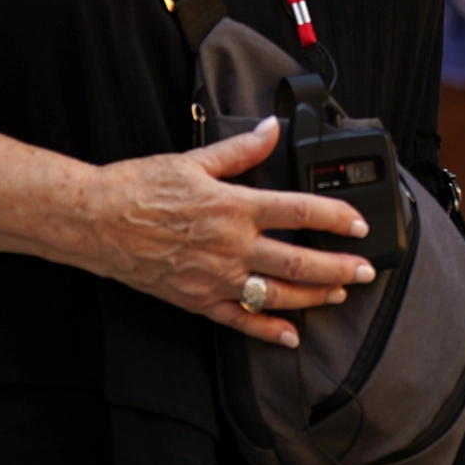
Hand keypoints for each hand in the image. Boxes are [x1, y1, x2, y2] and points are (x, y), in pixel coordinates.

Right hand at [75, 117, 380, 348]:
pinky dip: (268, 331)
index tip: (358, 224)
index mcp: (233, 206)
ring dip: (313, 297)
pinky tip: (290, 335)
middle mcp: (230, 245)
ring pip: (276, 295)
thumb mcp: (194, 160)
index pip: (297, 213)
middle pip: (297, 262)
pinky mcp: (197, 300)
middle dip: (338, 268)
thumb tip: (271, 129)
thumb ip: (240, 149)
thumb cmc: (140, 188)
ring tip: (340, 294)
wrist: (97, 221)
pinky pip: (240, 320)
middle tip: (367, 270)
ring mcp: (215, 278)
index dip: (334, 219)